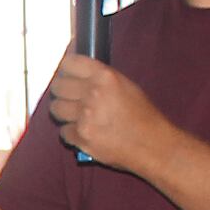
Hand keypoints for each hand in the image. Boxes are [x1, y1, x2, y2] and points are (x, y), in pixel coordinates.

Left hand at [42, 52, 172, 174]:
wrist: (153, 145)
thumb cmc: (143, 116)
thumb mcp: (126, 86)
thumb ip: (100, 78)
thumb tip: (76, 75)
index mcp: (105, 76)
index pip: (69, 64)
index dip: (65, 70)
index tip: (65, 75)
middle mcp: (93, 93)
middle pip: (58, 86)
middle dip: (62, 92)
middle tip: (69, 98)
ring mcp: (85, 116)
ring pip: (56, 109)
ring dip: (64, 113)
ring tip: (76, 116)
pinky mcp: (81, 137)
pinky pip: (63, 132)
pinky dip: (72, 133)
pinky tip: (85, 132)